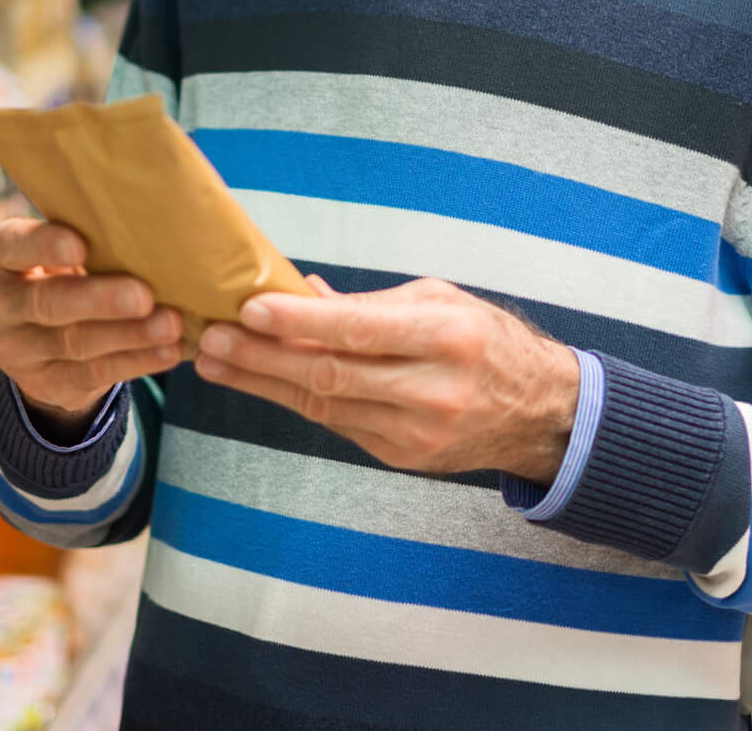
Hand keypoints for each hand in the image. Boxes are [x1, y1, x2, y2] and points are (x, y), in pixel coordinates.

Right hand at [0, 217, 184, 438]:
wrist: (41, 333)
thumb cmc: (64, 266)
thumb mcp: (61, 244)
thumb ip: (89, 232)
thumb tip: (152, 220)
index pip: (10, 246)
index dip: (43, 245)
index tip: (80, 244)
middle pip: (47, 303)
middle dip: (99, 300)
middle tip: (143, 295)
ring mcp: (14, 350)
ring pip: (75, 343)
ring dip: (129, 335)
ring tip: (170, 324)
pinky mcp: (43, 383)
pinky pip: (93, 374)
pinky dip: (136, 361)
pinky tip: (168, 351)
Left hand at [194, 276, 579, 482]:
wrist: (539, 413)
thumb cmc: (484, 340)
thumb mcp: (439, 299)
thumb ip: (369, 302)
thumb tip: (302, 292)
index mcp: (447, 337)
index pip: (359, 331)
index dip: (300, 323)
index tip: (250, 308)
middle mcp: (433, 390)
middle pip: (332, 377)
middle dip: (263, 358)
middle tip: (212, 339)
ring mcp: (417, 433)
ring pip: (325, 408)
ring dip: (264, 384)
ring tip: (216, 362)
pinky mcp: (402, 458)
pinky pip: (338, 425)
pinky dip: (296, 402)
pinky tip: (260, 382)